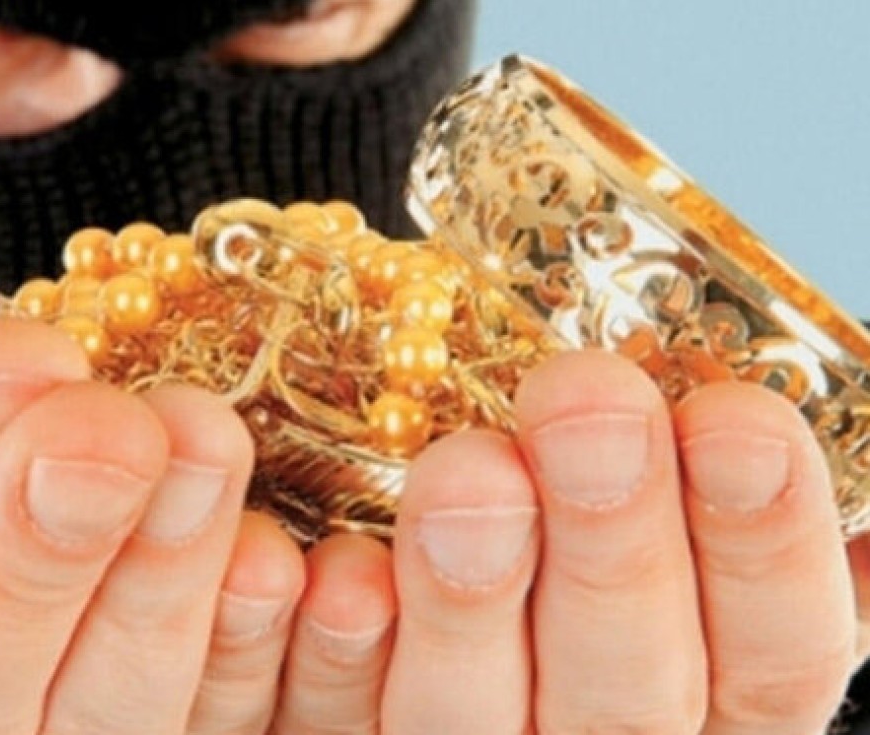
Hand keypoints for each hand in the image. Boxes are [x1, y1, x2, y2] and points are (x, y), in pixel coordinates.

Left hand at [370, 350, 858, 732]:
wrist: (403, 681)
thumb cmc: (567, 566)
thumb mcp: (670, 549)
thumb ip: (706, 504)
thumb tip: (758, 407)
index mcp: (704, 696)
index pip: (772, 658)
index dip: (767, 549)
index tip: (737, 418)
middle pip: (625, 691)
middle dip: (613, 543)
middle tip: (585, 400)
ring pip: (470, 717)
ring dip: (467, 597)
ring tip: (465, 470)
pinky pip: (335, 723)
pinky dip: (331, 654)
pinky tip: (332, 569)